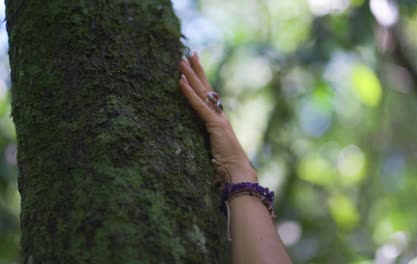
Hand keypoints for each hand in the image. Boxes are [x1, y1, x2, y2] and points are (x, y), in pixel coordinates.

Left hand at [178, 52, 256, 183]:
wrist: (236, 174)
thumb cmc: (225, 168)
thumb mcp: (210, 151)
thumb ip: (204, 142)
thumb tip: (192, 142)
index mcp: (218, 121)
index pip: (208, 97)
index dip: (200, 82)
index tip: (194, 68)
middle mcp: (219, 116)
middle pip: (206, 88)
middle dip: (197, 70)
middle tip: (189, 54)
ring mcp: (218, 119)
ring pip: (202, 92)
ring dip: (190, 76)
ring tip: (181, 61)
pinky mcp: (215, 125)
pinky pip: (199, 106)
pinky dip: (189, 94)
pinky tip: (180, 81)